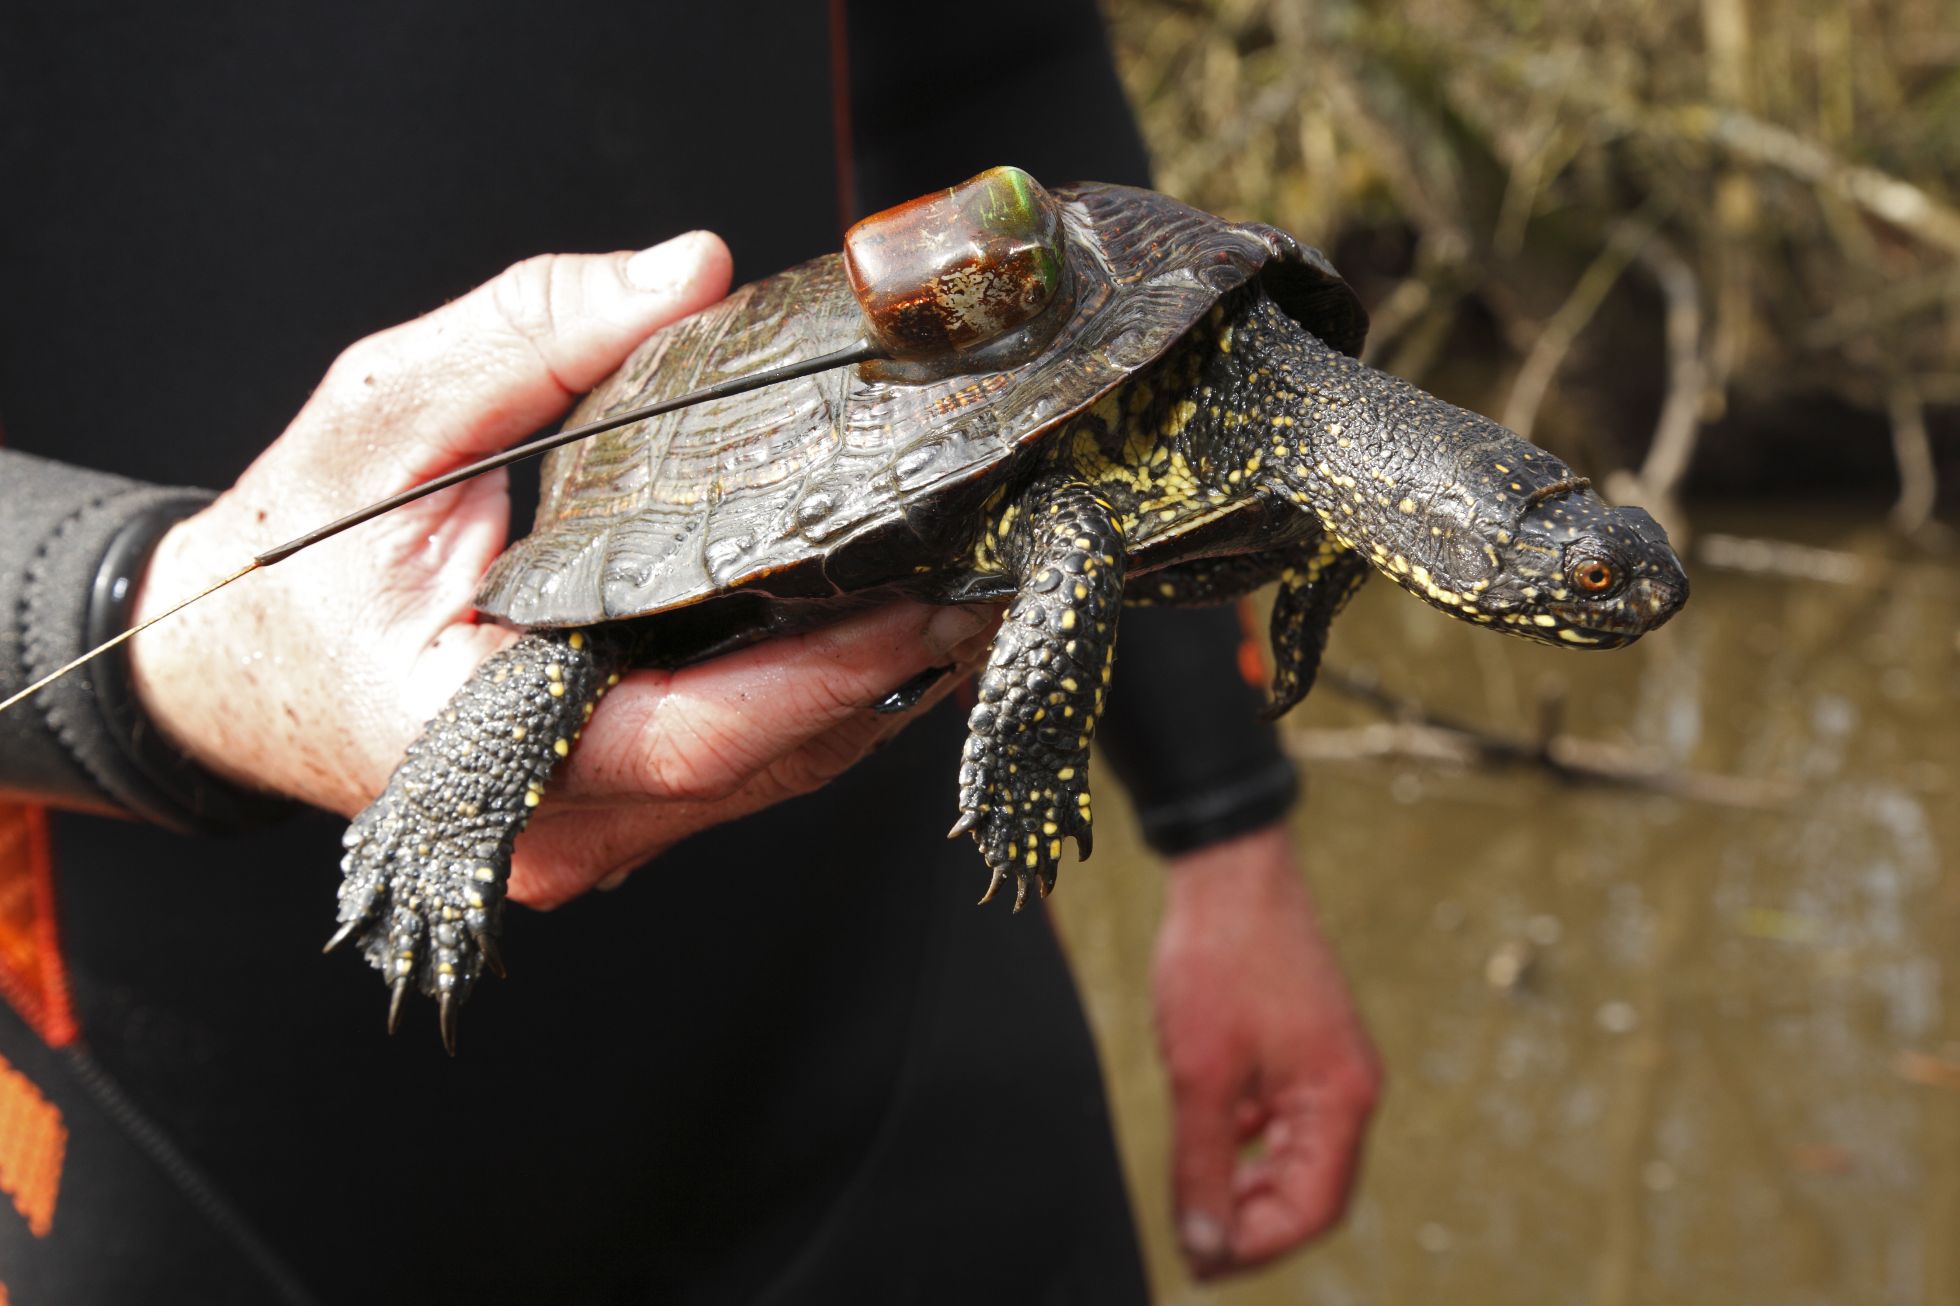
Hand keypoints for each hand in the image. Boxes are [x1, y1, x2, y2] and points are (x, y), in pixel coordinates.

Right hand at [130, 234, 997, 906]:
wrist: (230, 659)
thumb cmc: (291, 548)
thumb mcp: (384, 410)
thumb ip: (531, 335)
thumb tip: (687, 274)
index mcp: (471, 741)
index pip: (685, 742)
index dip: (819, 681)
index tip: (921, 605)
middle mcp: (539, 815)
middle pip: (751, 774)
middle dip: (877, 683)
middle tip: (985, 583)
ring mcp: (573, 827)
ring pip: (754, 788)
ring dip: (860, 702)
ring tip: (957, 603)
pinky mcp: (600, 808)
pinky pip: (729, 778)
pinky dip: (806, 712)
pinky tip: (873, 640)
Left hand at [1152, 823, 1380, 1278]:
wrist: (1228, 870)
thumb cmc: (1220, 959)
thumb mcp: (1199, 1075)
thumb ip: (1204, 1166)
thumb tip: (1204, 1245)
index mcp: (1342, 1098)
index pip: (1314, 1209)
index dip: (1258, 1247)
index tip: (1201, 1261)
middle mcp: (1348, 1086)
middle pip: (1311, 1190)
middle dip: (1253, 1224)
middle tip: (1193, 1244)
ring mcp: (1327, 1065)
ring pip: (1295, 1157)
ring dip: (1248, 1187)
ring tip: (1195, 1202)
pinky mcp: (1301, 1046)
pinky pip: (1283, 1119)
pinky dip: (1248, 1143)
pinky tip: (1209, 1142)